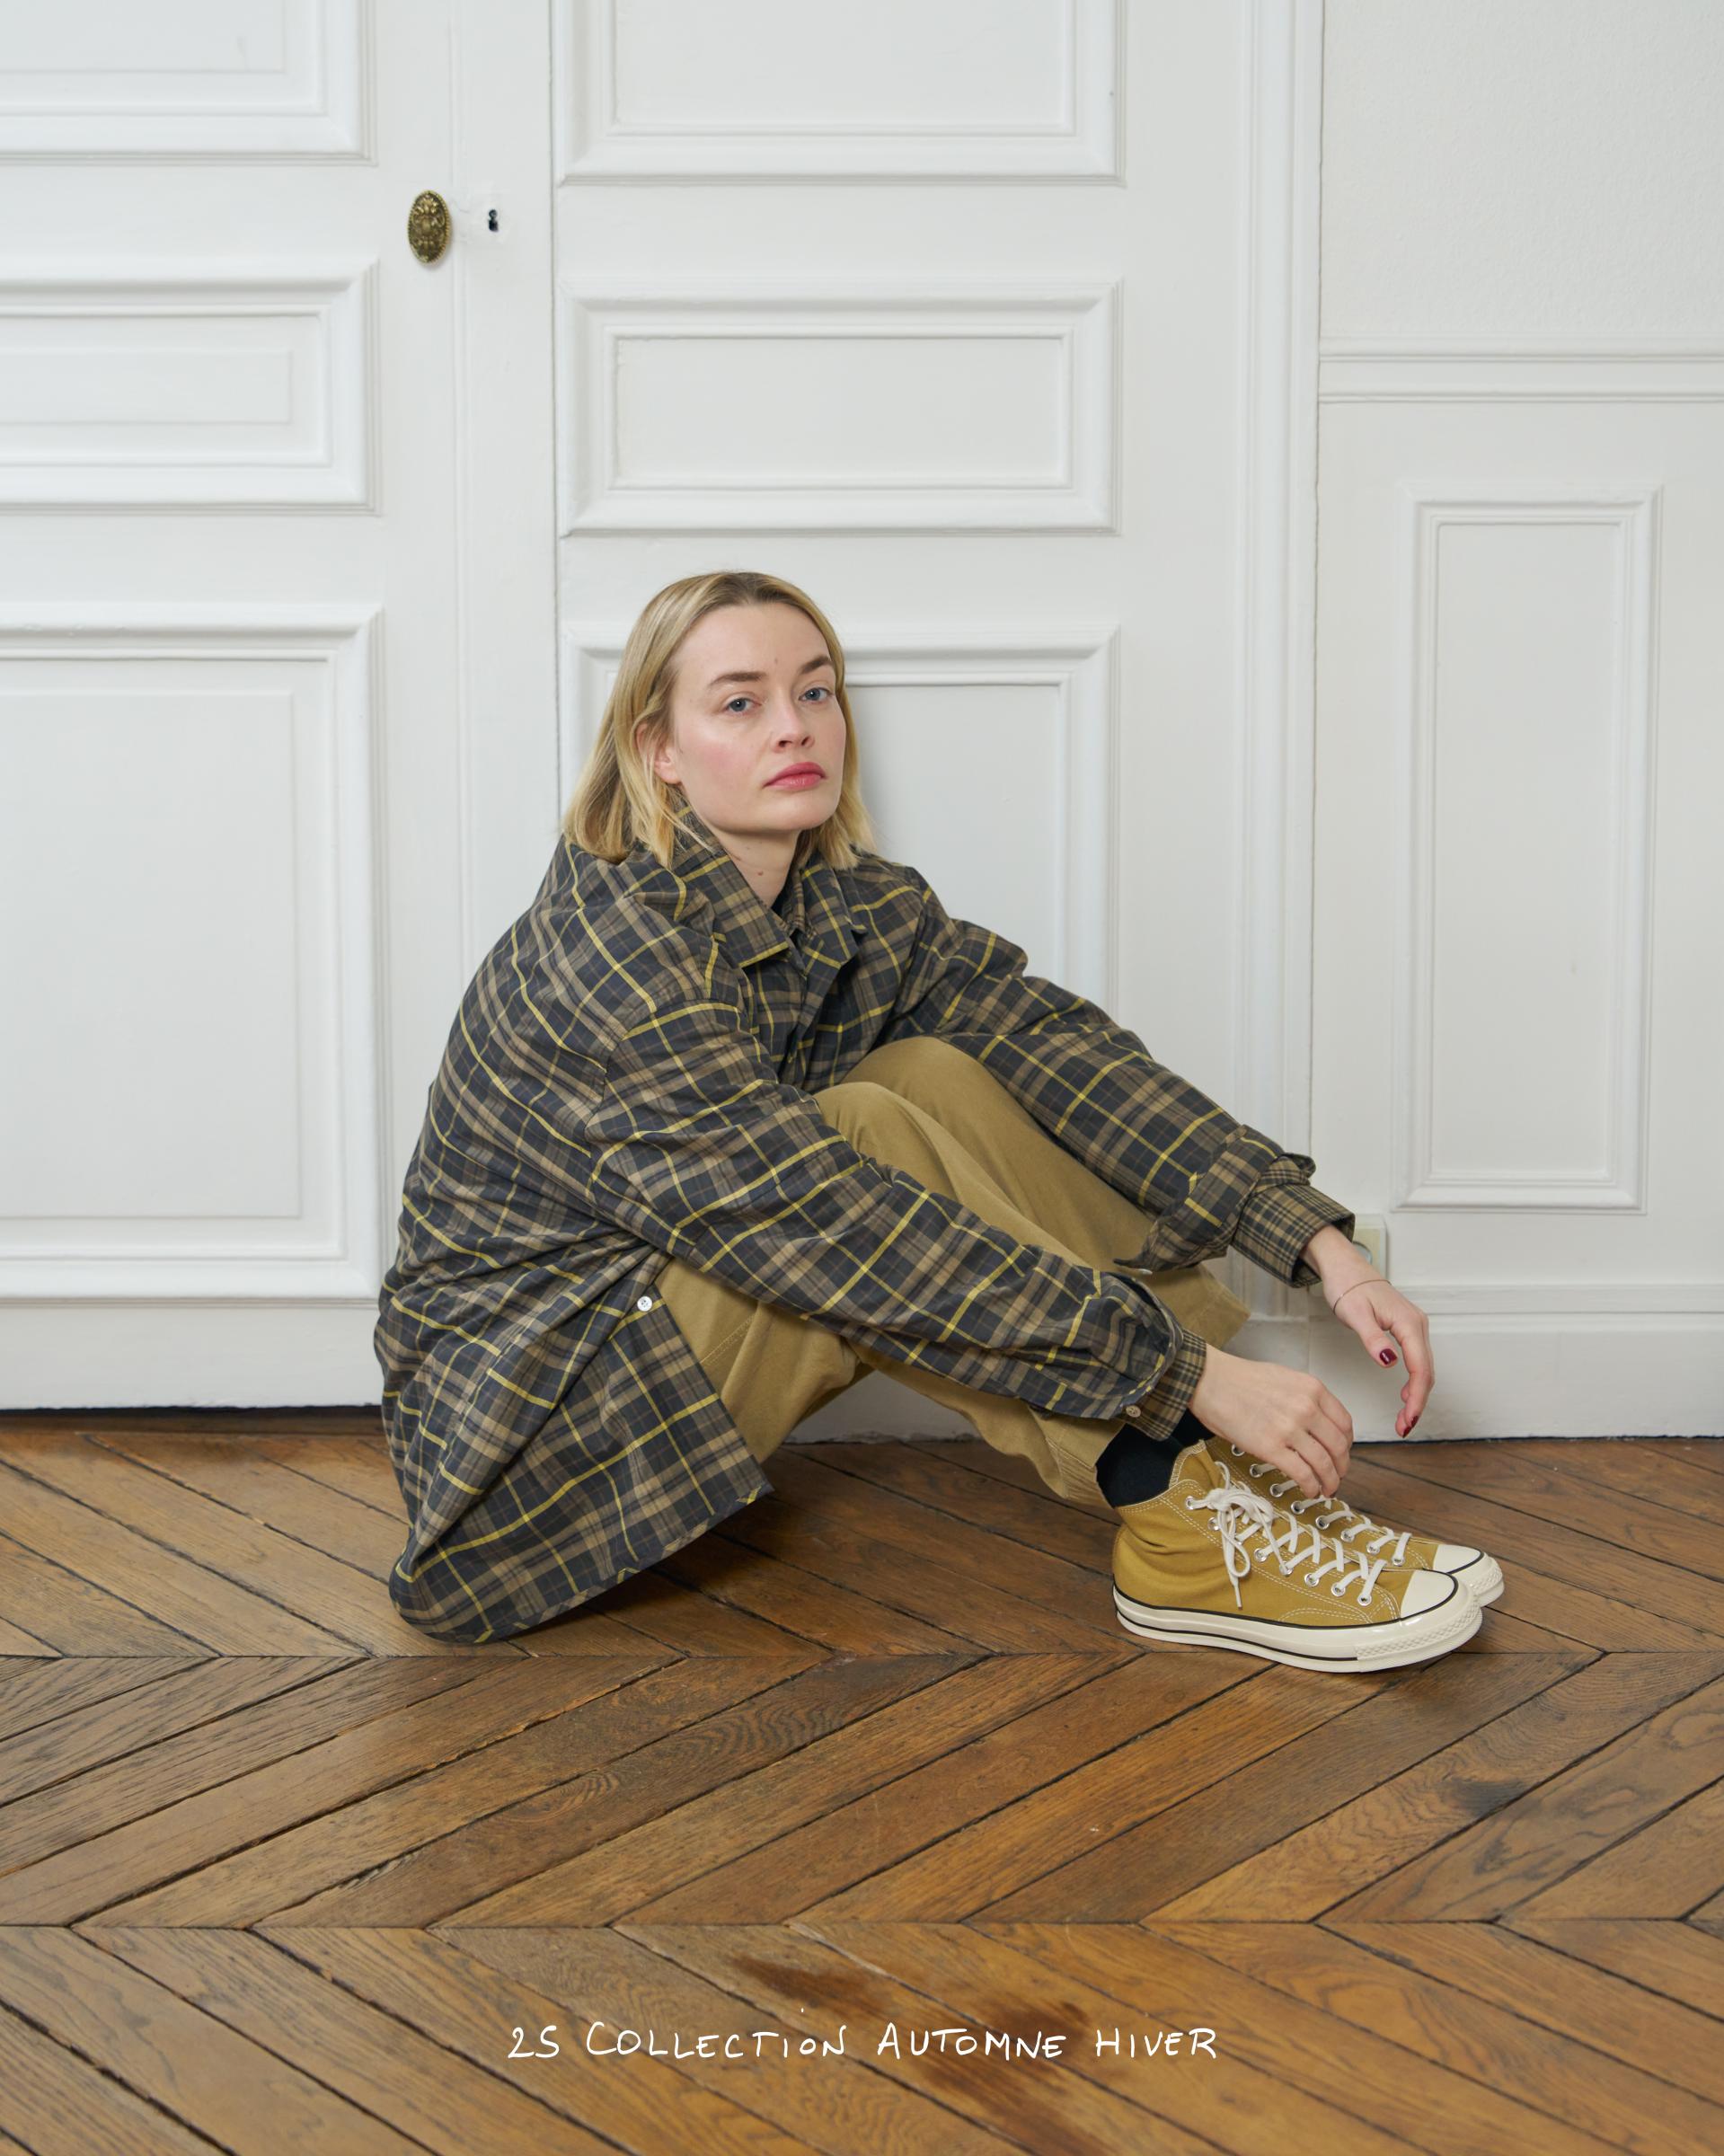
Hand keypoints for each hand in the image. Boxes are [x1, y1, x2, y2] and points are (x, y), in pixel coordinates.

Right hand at [1187, 1346, 1352, 1498]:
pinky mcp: (1270, 1448)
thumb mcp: (1284, 1378)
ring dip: (1330, 1481)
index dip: (1348, 1444)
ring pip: (1324, 1463)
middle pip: (1339, 1446)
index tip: (1342, 1453)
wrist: (1209, 1380)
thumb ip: (1305, 1398)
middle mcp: (1306, 1408)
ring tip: (1326, 1489)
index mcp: (1312, 1389)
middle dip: (1341, 1467)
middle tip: (1338, 1475)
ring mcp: (1289, 1429)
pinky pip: (1302, 1473)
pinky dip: (1311, 1486)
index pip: (1345, 1423)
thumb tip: (1316, 1423)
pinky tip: (1309, 1490)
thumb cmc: (1239, 1379)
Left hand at [1322, 1270, 1433, 1437]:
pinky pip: (1417, 1360)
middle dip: (1417, 1402)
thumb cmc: (1347, 1287)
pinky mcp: (1408, 1329)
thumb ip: (1372, 1338)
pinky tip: (1404, 1395)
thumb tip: (1389, 1361)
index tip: (1407, 1420)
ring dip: (1416, 1395)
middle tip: (1403, 1427)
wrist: (1346, 1268)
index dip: (1416, 1397)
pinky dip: (1414, 1381)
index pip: (1420, 1369)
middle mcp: (1418, 1325)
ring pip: (1424, 1368)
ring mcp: (1415, 1327)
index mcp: (1408, 1323)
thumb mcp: (1354, 1314)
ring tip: (1403, 1419)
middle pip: (1426, 1372)